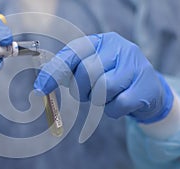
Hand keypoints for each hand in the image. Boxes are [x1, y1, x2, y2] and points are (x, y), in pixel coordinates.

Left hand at [34, 32, 172, 122]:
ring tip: (105, 95)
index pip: (73, 53)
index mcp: (101, 41)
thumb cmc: (111, 75)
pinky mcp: (144, 87)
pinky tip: (119, 103)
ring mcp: (135, 66)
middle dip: (81, 89)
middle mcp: (119, 47)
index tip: (41, 88)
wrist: (146, 87)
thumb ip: (68, 70)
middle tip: (86, 93)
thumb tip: (40, 86)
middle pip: (87, 71)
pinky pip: (117, 105)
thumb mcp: (90, 66)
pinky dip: (112, 110)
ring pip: (103, 88)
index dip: (55, 71)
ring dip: (98, 99)